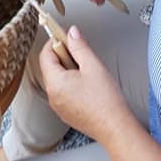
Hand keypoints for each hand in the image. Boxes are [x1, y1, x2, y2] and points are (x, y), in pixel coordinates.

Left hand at [40, 25, 131, 143]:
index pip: (45, 54)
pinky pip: (63, 92)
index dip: (55, 41)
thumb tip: (71, 33)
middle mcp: (52, 96)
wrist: (115, 128)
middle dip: (64, 55)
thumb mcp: (93, 66)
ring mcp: (58, 106)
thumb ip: (79, 46)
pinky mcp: (66, 113)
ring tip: (87, 69)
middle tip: (80, 51)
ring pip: (57, 79)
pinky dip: (71, 83)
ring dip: (68, 69)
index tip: (66, 35)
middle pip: (50, 67)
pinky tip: (87, 84)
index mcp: (55, 83)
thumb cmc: (106, 100)